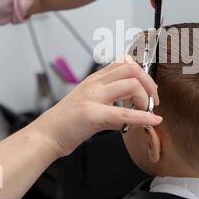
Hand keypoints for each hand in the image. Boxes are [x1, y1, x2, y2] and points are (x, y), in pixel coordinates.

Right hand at [33, 56, 161, 157]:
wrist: (46, 135)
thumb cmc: (67, 122)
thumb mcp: (92, 106)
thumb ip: (114, 105)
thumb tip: (135, 114)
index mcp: (95, 80)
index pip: (124, 63)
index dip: (142, 73)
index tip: (148, 89)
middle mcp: (94, 84)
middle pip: (131, 69)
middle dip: (149, 83)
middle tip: (153, 100)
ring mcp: (92, 97)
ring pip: (131, 85)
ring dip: (146, 99)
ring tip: (147, 113)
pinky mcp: (92, 114)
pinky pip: (124, 113)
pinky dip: (143, 117)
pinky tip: (152, 121)